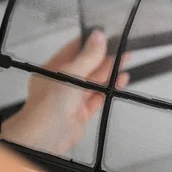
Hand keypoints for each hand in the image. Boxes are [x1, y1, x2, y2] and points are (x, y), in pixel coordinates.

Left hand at [0, 31, 128, 155]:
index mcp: (53, 69)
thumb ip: (89, 55)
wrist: (45, 138)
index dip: (90, 42)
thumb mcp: (71, 72)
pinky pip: (98, 97)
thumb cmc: (49, 104)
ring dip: (110, 72)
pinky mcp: (82, 113)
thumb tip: (99, 36)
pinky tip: (121, 80)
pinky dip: (110, 88)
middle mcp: (62, 83)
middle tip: (122, 49)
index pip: (73, 50)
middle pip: (87, 66)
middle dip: (104, 57)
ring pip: (94, 81)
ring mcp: (72, 98)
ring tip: (126, 61)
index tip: (106, 34)